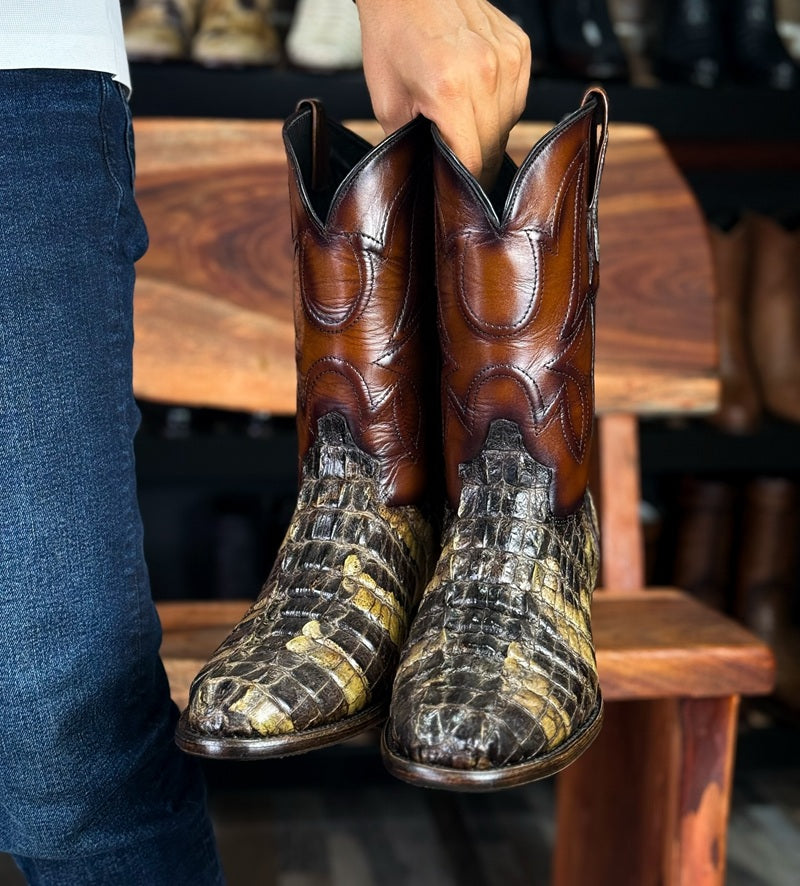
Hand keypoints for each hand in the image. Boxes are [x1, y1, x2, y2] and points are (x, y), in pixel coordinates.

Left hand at [356, 0, 530, 188]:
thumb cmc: (392, 39)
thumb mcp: (388, 105)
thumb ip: (413, 146)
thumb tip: (429, 175)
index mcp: (451, 90)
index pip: (474, 160)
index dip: (465, 182)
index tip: (456, 191)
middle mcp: (486, 72)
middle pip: (495, 146)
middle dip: (477, 162)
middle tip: (456, 163)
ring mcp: (508, 57)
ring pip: (510, 124)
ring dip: (490, 133)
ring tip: (464, 123)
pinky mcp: (519, 46)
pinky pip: (518, 97)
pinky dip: (501, 106)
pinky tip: (477, 98)